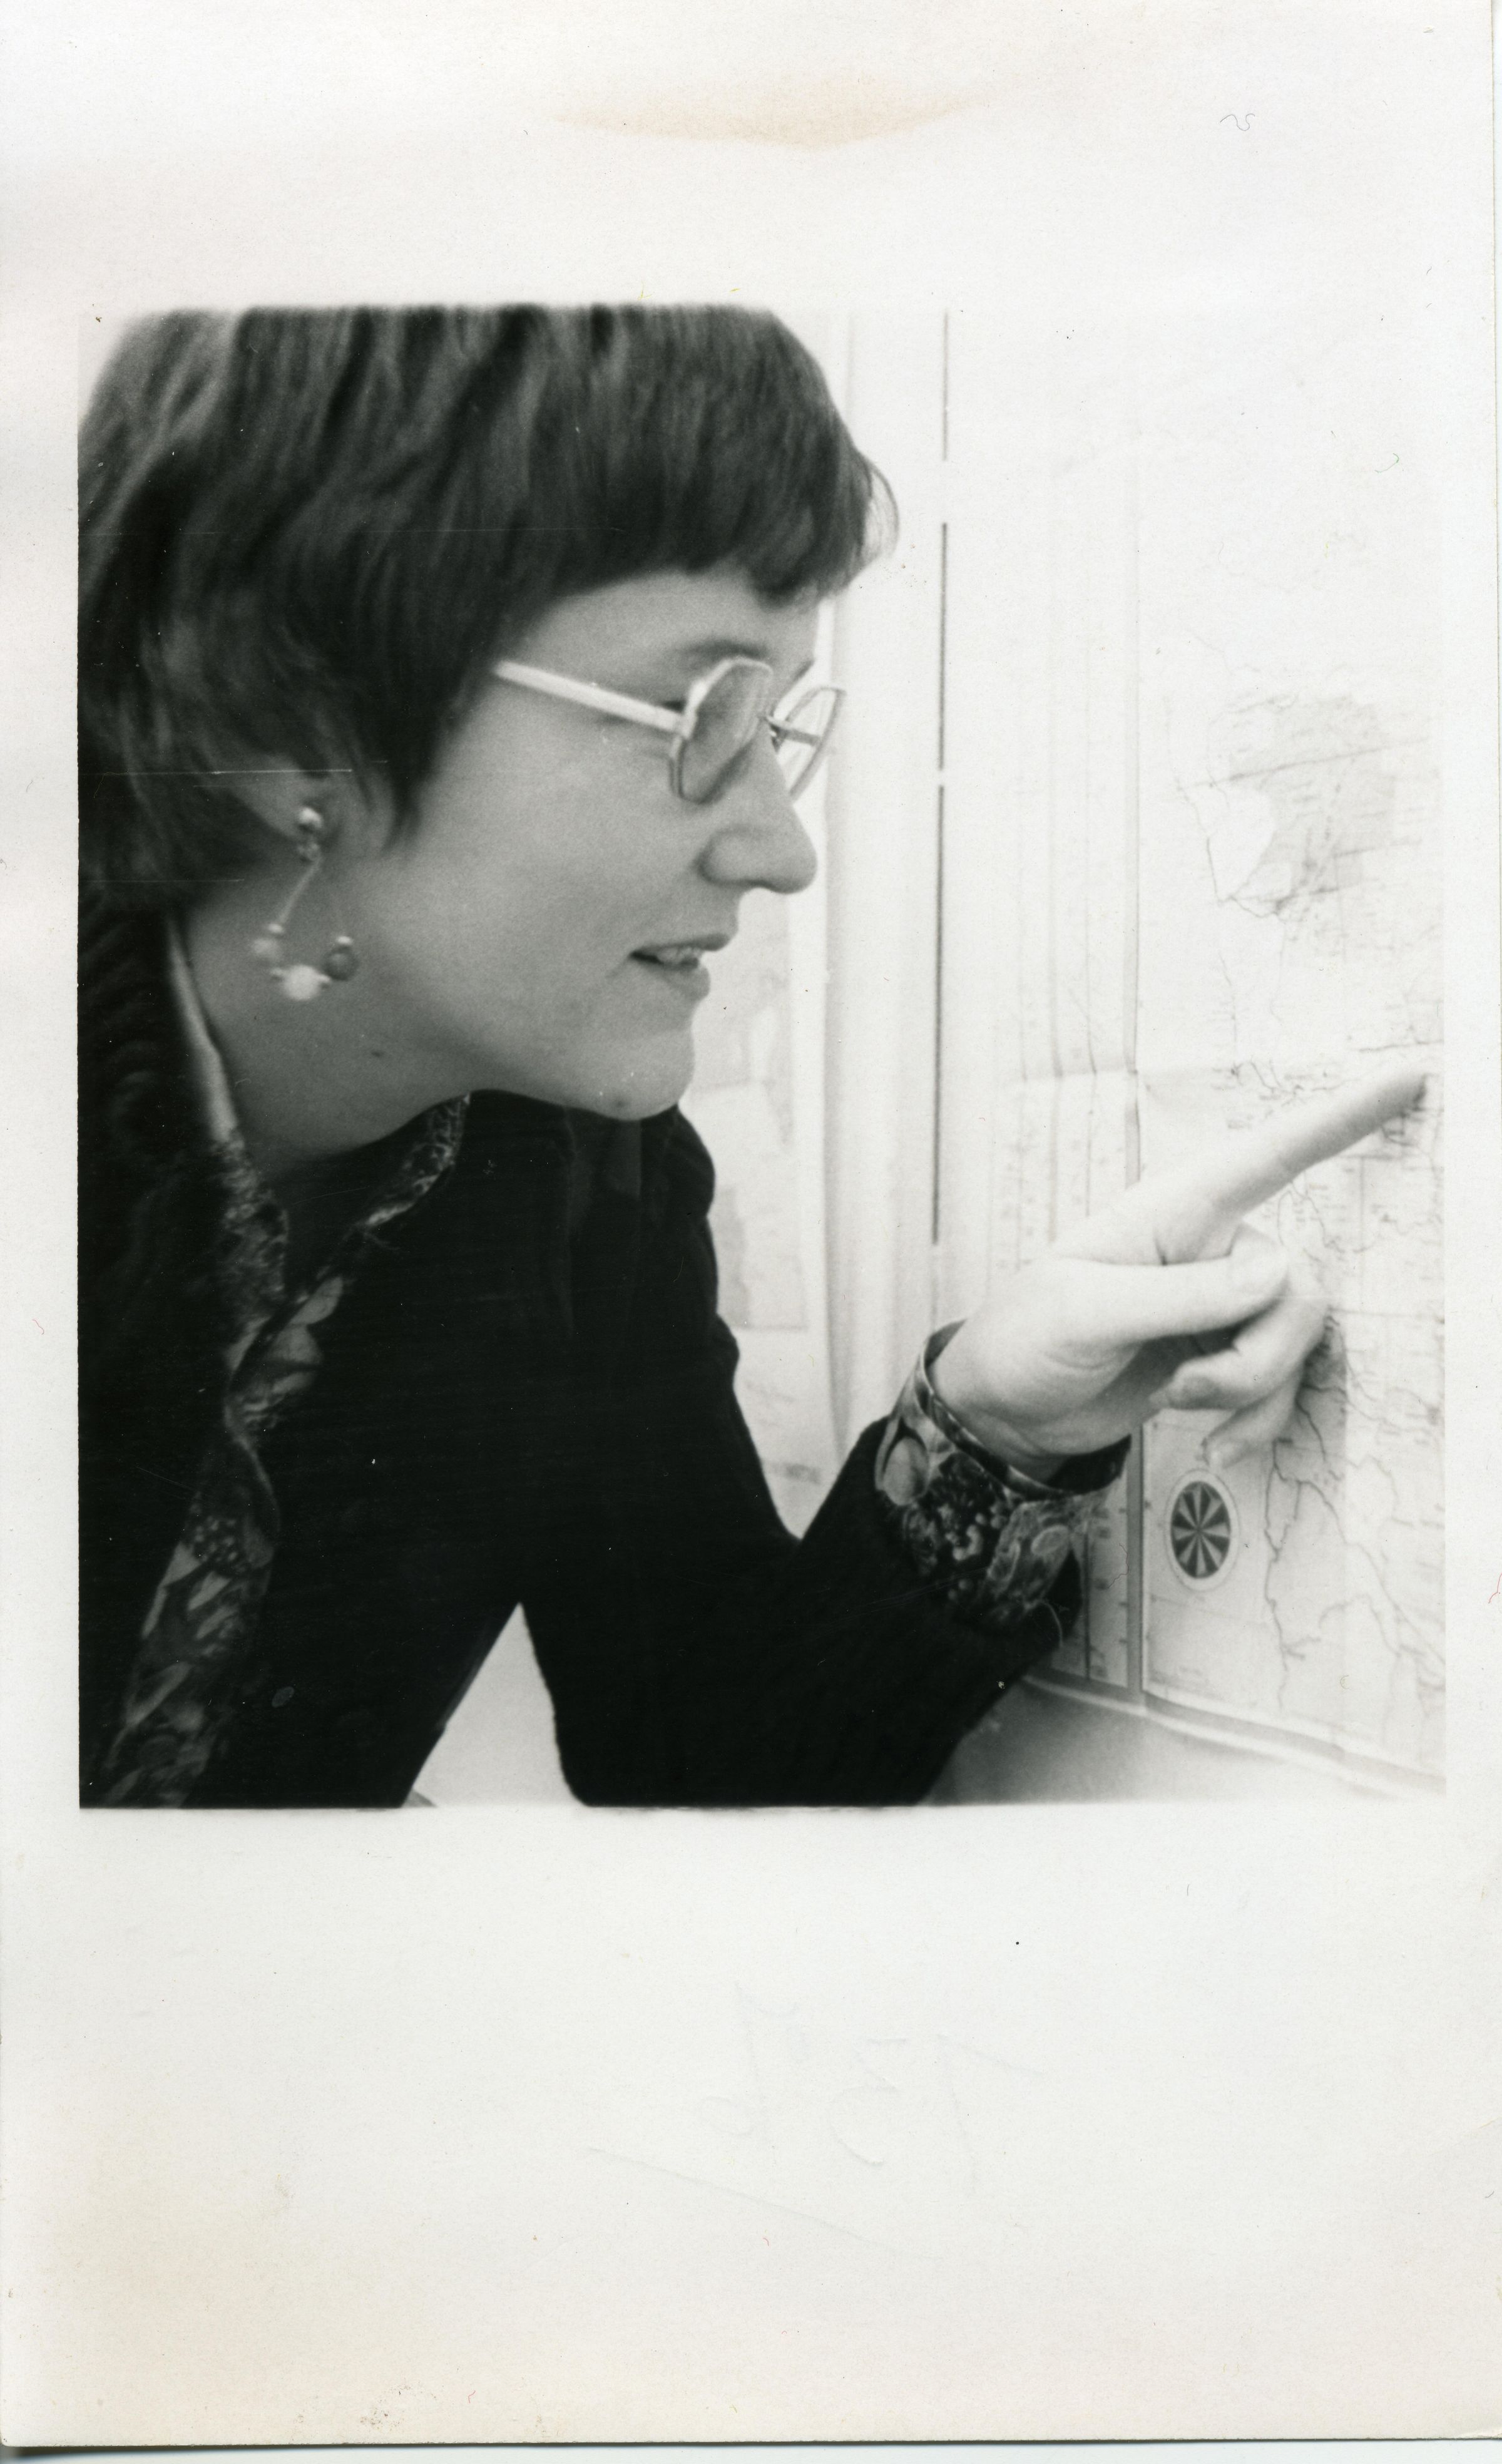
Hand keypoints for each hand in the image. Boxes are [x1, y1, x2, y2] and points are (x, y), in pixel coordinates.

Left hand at [931, 1064, 1427, 1473]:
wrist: (1005, 1409)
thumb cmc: (1026, 1340)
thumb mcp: (1086, 1313)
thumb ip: (1182, 1295)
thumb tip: (1279, 1275)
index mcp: (1172, 1213)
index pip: (1266, 1156)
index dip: (1338, 1119)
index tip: (1405, 1080)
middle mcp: (1209, 1251)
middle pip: (1297, 1285)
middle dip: (1261, 1352)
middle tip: (1189, 1387)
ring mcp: (1219, 1306)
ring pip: (1295, 1338)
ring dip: (1250, 1389)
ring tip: (1180, 1405)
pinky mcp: (1221, 1356)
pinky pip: (1277, 1384)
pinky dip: (1253, 1419)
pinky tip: (1212, 1447)